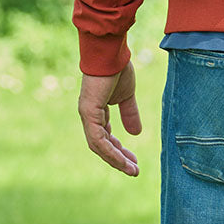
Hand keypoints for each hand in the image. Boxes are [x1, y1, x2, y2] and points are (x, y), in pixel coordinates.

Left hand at [77, 59, 141, 175]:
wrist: (111, 53)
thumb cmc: (117, 68)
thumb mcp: (127, 96)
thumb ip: (130, 113)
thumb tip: (136, 133)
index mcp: (97, 111)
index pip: (106, 137)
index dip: (119, 150)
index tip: (133, 160)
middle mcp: (89, 116)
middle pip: (102, 145)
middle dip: (118, 158)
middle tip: (134, 170)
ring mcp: (87, 115)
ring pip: (99, 146)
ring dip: (116, 160)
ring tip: (132, 170)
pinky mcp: (89, 113)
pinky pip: (98, 140)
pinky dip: (111, 152)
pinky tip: (122, 160)